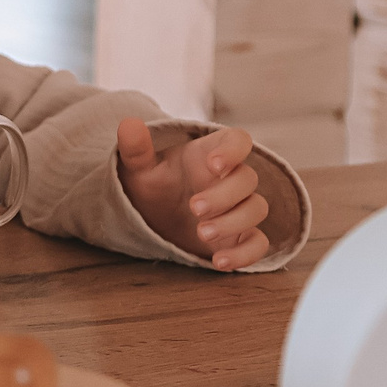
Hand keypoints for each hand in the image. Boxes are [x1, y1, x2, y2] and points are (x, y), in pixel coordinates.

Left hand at [115, 119, 269, 270]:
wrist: (151, 216)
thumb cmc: (151, 183)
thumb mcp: (138, 166)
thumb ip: (135, 148)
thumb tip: (128, 123)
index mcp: (209, 153)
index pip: (238, 140)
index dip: (234, 150)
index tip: (214, 165)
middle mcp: (229, 179)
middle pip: (248, 179)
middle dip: (224, 195)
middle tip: (194, 207)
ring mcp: (238, 207)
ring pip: (257, 208)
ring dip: (234, 222)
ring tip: (202, 233)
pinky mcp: (239, 236)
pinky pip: (258, 243)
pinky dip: (245, 255)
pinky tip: (219, 262)